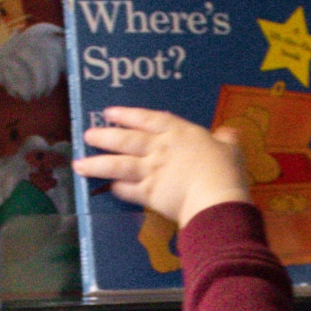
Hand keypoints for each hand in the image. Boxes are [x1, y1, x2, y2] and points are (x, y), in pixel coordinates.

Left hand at [76, 107, 250, 227]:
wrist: (216, 198)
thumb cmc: (226, 171)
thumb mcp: (231, 150)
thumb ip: (227, 140)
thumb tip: (229, 133)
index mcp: (180, 133)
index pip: (148, 119)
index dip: (128, 114)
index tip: (110, 112)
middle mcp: (160, 149)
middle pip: (126, 140)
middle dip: (105, 136)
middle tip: (88, 134)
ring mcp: (152, 171)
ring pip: (119, 164)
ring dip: (97, 164)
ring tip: (79, 164)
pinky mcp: (149, 194)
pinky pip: (128, 190)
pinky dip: (117, 188)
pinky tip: (108, 187)